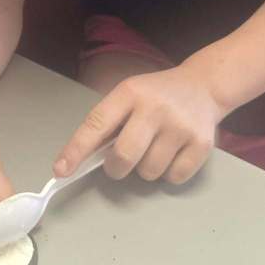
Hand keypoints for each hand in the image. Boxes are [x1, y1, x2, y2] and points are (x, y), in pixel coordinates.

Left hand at [54, 65, 224, 184]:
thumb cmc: (157, 95)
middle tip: (120, 162)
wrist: (204, 86)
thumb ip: (109, 122)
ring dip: (145, 169)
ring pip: (149, 172)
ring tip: (154, 148)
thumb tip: (83, 158)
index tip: (61, 170)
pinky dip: (169, 173)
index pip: (96, 124)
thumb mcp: (130, 96)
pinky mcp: (202, 143)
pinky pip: (174, 177)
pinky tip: (174, 152)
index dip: (76, 149)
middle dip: (116, 168)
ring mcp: (180, 126)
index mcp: (130, 92)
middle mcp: (155, 107)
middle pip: (124, 156)